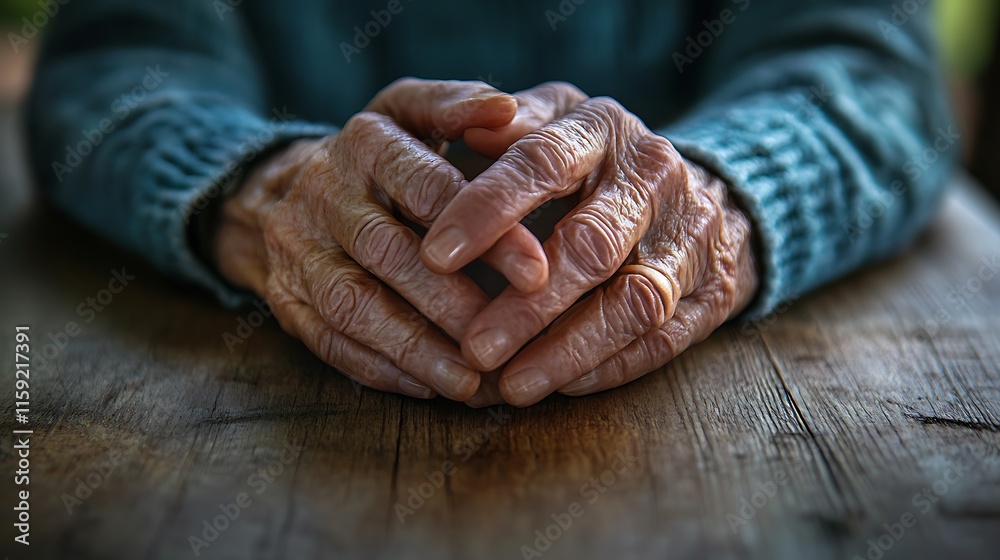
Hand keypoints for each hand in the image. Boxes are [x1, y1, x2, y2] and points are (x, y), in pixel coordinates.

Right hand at [212, 79, 555, 400]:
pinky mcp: (284, 298)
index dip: (485, 233)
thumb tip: (506, 109)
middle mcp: (322, 193)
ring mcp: (296, 250)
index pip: (427, 187)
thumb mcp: (411, 112)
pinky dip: (381, 370)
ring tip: (474, 385)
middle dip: (452, 302)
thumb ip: (458, 105)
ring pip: (354, 306)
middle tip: (507, 339)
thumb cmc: (381, 155)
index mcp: (365, 142)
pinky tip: (431, 388)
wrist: (284, 187)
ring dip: (416, 350)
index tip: (537, 273)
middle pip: (387, 253)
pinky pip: (328, 342)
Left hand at [421, 96, 758, 405]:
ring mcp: (690, 236)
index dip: (488, 210)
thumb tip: (463, 125)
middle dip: (528, 304)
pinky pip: (663, 339)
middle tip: (474, 348)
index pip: (543, 163)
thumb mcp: (555, 123)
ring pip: (634, 301)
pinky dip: (609, 367)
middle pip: (592, 245)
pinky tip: (560, 387)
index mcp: (602, 128)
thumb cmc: (597, 162)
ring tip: (511, 386)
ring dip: (569, 350)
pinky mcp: (712, 291)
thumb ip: (507, 126)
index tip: (435, 256)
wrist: (704, 192)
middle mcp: (653, 177)